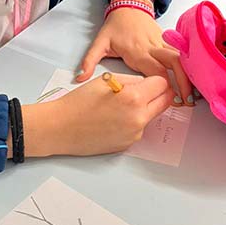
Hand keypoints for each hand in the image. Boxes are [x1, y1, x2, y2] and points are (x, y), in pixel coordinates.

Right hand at [14, 73, 172, 157]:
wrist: (61, 128)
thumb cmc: (78, 103)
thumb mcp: (105, 80)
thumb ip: (131, 80)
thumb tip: (145, 84)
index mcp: (134, 98)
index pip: (163, 84)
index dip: (156, 80)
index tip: (149, 81)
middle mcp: (138, 118)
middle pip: (165, 102)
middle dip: (157, 95)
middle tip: (143, 91)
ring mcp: (134, 134)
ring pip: (152, 116)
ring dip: (144, 109)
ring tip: (120, 107)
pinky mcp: (128, 144)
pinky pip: (139, 129)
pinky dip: (132, 122)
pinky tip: (113, 120)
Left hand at [77, 7, 193, 106]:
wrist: (129, 5)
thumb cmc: (114, 27)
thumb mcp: (99, 43)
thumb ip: (89, 61)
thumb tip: (80, 78)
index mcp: (137, 52)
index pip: (155, 71)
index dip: (164, 86)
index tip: (170, 101)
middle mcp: (153, 48)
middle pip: (174, 65)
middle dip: (182, 82)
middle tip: (187, 101)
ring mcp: (162, 44)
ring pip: (181, 59)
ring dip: (188, 75)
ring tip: (193, 94)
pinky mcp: (167, 42)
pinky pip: (181, 55)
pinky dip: (188, 67)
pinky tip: (193, 81)